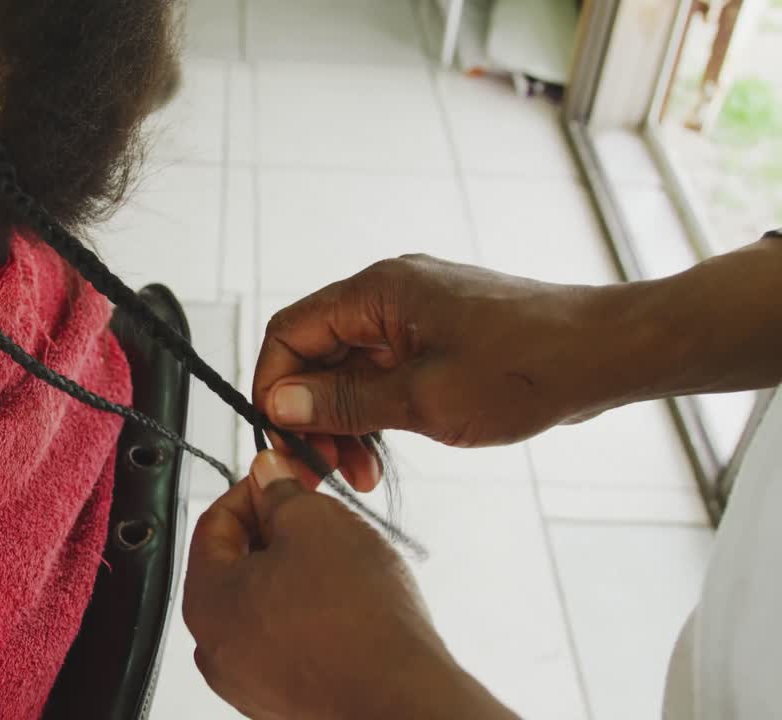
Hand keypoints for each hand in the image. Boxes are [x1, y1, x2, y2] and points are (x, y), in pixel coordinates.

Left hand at [184, 451, 513, 719]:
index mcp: (206, 601)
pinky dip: (314, 615)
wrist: (405, 699)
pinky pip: (291, 640)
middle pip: (238, 566)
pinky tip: (351, 605)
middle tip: (317, 511)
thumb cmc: (359, 621)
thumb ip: (281, 491)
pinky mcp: (288, 700)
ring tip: (342, 560)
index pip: (215, 523)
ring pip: (267, 604)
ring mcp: (251, 681)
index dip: (254, 489)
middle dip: (278, 531)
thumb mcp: (317, 522)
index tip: (285, 475)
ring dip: (299, 573)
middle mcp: (217, 649)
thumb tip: (268, 475)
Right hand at [254, 255, 612, 473]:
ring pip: (350, 370)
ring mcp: (415, 316)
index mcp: (378, 292)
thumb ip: (346, 402)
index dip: (274, 386)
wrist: (610, 353)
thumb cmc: (527, 368)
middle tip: (322, 472)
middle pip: (317, 353)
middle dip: (312, 415)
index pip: (290, 331)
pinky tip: (383, 455)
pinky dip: (376, 414)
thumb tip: (279, 402)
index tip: (282, 440)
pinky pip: (384, 373)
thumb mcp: (425, 398)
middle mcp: (389, 295)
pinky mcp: (438, 337)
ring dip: (344, 422)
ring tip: (360, 475)